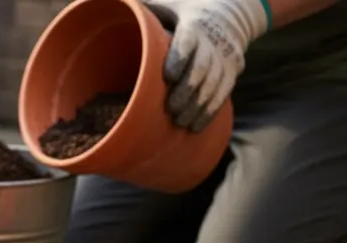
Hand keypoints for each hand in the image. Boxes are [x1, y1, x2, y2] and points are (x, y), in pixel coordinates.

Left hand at [144, 0, 269, 131]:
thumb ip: (146, 8)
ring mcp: (224, 59)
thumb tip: (115, 5)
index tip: (168, 76)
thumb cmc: (185, 10)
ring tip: (180, 122)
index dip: (180, 58)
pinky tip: (195, 126)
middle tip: (171, 109)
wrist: (229, 11)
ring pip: (214, 84)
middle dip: (187, 91)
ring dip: (198, 106)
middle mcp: (212, 43)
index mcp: (194, 25)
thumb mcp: (168, 3)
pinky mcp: (231, 72)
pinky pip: (223, 93)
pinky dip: (210, 111)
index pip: (188, 42)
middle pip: (202, 69)